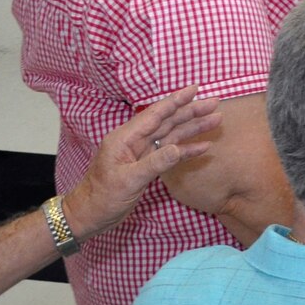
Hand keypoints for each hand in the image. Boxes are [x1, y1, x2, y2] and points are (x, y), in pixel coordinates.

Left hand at [62, 86, 220, 238]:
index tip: (195, 88)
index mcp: (125, 138)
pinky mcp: (147, 166)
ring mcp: (141, 153)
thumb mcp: (128, 181)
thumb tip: (178, 148)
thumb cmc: (101, 198)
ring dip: (192, 128)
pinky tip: (203, 147)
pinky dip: (186, 150)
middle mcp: (135, 141)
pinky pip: (170, 153)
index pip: (155, 114)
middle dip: (190, 112)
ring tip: (215, 120)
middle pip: (167, 121)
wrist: (88, 216)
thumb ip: (154, 163)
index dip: (175, 101)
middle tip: (214, 104)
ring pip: (171, 135)